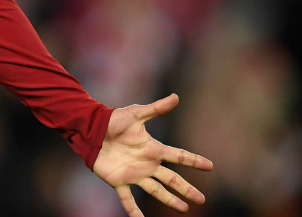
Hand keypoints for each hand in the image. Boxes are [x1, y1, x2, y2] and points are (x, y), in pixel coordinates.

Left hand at [93, 93, 213, 216]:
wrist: (91, 129)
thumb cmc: (114, 120)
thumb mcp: (136, 114)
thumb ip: (156, 108)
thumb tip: (176, 97)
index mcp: (153, 149)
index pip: (179, 156)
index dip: (194, 161)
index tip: (210, 166)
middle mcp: (147, 164)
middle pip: (172, 179)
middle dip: (187, 189)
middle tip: (201, 200)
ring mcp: (134, 174)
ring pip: (156, 191)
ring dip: (170, 200)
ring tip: (184, 210)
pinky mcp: (119, 180)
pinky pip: (127, 198)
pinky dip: (133, 210)